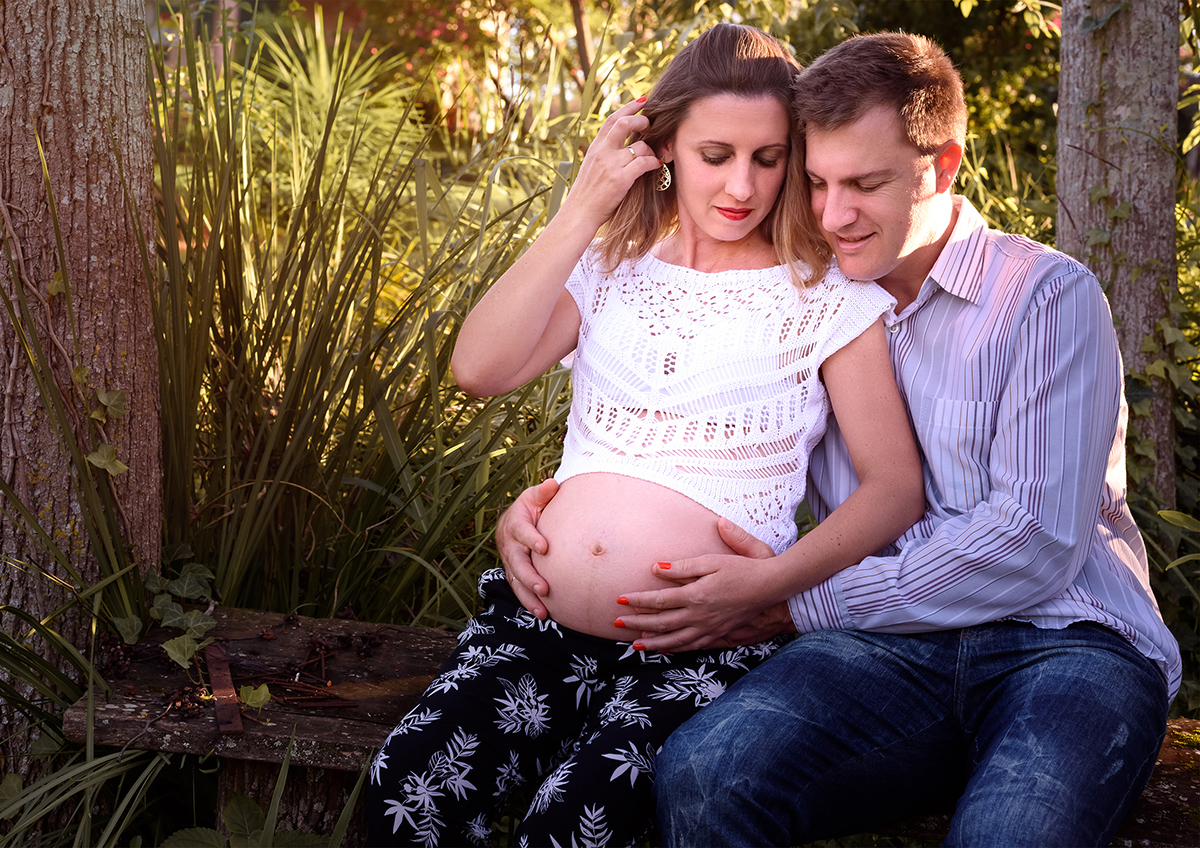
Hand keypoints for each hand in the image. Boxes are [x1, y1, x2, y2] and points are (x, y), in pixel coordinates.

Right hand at [495, 479, 558, 618]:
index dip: (531, 539)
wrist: (514, 521)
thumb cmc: (531, 508)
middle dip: (529, 576)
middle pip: (517, 563)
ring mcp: (510, 561)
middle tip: (544, 588)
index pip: (522, 531)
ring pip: (516, 581)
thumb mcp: (535, 497)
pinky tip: (543, 615)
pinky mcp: (514, 574)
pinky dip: (529, 603)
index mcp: (515, 524)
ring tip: (542, 611)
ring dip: (528, 597)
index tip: (544, 547)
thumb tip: (553, 484)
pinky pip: (519, 590)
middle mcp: (510, 545)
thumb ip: (544, 493)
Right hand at [560, 97, 662, 229]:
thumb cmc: (587, 196)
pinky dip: (653, 162)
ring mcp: (610, 165)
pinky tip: (656, 166)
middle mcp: (602, 152)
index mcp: (595, 148)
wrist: (579, 214)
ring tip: (654, 156)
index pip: (612, 119)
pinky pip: (643, 163)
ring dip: (651, 150)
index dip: (629, 107)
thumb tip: (621, 146)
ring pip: (639, 146)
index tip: (642, 102)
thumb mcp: (591, 168)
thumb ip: (604, 155)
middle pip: (624, 123)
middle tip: (651, 126)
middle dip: (642, 121)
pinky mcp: (620, 179)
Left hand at [615, 518, 796, 651]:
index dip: (638, 601)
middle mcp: (699, 616)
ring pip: (675, 640)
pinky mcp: (719, 633)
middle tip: (616, 624)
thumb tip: (657, 568)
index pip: (659, 600)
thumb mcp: (713, 561)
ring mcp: (709, 628)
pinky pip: (693, 646)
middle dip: (636, 624)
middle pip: (661, 623)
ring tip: (635, 646)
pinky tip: (666, 650)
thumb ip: (684, 567)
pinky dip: (676, 649)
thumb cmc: (743, 569)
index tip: (620, 599)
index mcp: (696, 595)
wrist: (771, 587)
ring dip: (653, 643)